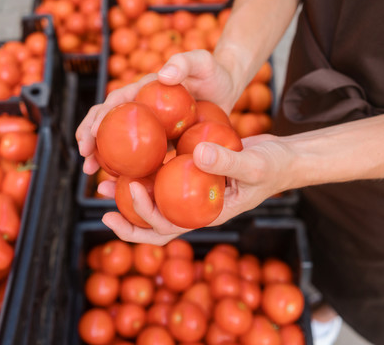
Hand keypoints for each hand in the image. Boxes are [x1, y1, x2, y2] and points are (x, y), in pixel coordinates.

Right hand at [75, 49, 238, 174]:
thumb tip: (162, 75)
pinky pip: (142, 155)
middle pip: (108, 122)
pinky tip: (121, 181)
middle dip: (90, 138)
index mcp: (144, 91)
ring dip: (102, 156)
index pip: (116, 103)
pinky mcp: (161, 140)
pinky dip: (128, 166)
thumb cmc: (212, 72)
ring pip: (119, 141)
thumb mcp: (201, 62)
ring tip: (90, 172)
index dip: (101, 117)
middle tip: (84, 160)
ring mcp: (150, 126)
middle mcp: (141, 108)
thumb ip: (184, 62)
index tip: (93, 135)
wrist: (225, 88)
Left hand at [99, 134, 293, 244]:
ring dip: (129, 197)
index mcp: (207, 216)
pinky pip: (165, 179)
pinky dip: (147, 172)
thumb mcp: (254, 164)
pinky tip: (132, 157)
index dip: (143, 217)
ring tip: (104, 183)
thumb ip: (227, 161)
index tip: (128, 189)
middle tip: (101, 204)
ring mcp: (193, 195)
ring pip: (156, 202)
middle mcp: (195, 209)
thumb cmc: (273, 166)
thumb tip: (194, 154)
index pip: (168, 228)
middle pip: (155, 225)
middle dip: (127, 220)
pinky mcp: (192, 177)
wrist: (282, 158)